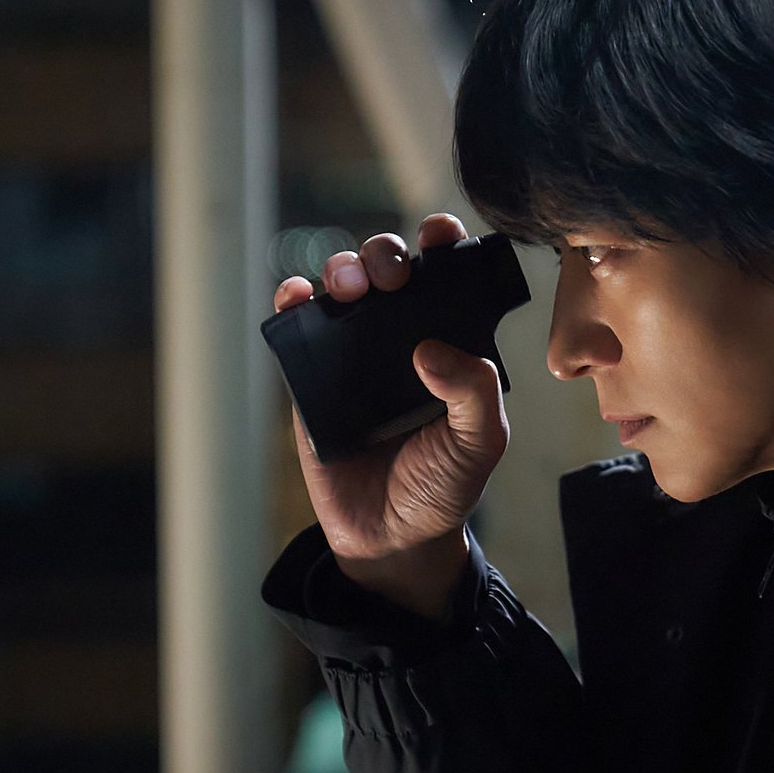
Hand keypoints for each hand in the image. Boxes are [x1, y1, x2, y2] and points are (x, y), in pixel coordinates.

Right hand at [272, 213, 507, 621]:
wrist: (392, 537)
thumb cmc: (443, 485)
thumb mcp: (480, 441)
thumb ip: (474, 392)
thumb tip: (430, 348)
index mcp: (450, 339)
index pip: (446, 275)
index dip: (441, 243)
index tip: (438, 235)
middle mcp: (401, 335)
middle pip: (389, 268)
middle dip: (387, 255)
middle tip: (393, 279)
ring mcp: (354, 352)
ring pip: (343, 286)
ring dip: (342, 268)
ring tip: (348, 286)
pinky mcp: (312, 376)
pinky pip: (299, 327)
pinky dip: (293, 300)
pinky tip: (298, 297)